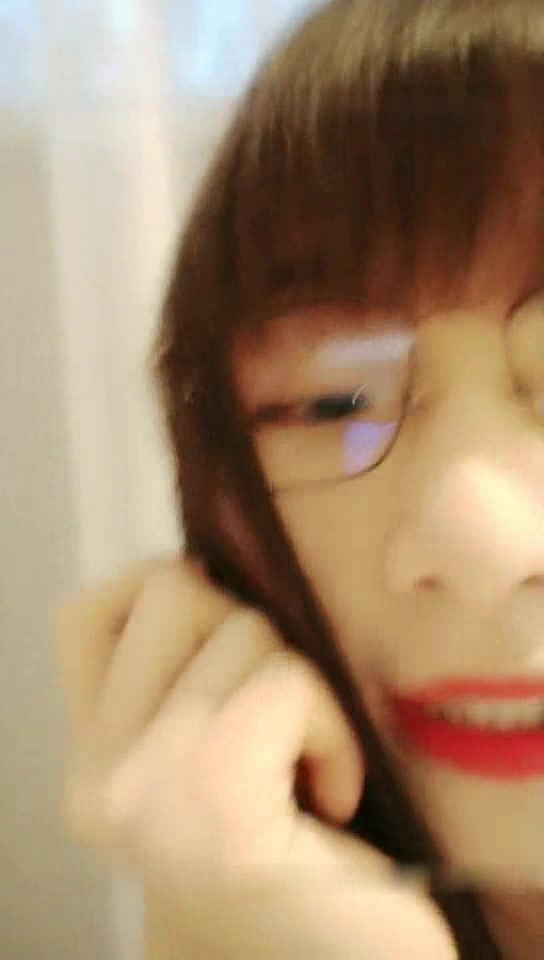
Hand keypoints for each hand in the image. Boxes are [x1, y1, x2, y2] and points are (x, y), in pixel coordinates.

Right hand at [55, 557, 456, 957]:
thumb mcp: (207, 758)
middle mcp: (97, 778)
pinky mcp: (215, 798)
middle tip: (276, 718)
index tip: (226, 643)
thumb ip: (181, 676)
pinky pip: (286, 682)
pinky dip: (332, 729)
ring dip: (303, 688)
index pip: (85, 614)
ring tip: (306, 766)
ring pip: (242, 627)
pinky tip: (332, 794)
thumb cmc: (296, 857)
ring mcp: (145, 788)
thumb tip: (201, 562)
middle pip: (168, 589)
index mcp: (89, 764)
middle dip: (250, 632)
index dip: (163, 594)